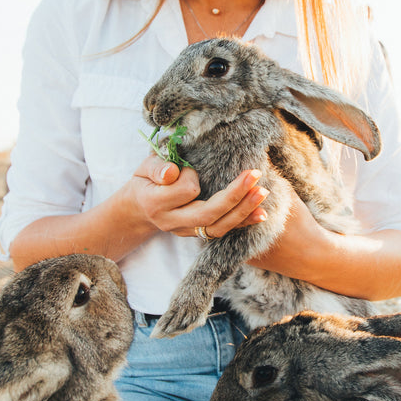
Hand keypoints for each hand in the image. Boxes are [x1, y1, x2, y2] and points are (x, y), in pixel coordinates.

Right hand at [131, 155, 268, 239]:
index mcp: (156, 203)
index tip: (188, 166)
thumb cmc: (145, 181)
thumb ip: (157, 168)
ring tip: (262, 192)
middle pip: (208, 214)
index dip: (192, 176)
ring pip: (219, 227)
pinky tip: (261, 214)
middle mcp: (172, 222)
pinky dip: (243, 223)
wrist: (137, 210)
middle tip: (254, 174)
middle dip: (234, 195)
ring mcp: (186, 231)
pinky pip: (223, 231)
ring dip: (244, 211)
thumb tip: (172, 172)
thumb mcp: (144, 168)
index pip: (186, 191)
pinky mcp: (198, 234)